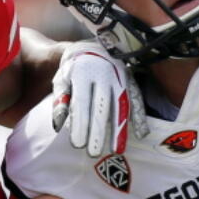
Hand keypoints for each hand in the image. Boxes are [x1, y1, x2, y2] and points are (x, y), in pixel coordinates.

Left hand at [51, 41, 148, 156]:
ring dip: (120, 129)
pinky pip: (137, 100)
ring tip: (117, 150)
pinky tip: (141, 134)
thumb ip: (60, 101)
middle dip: (98, 132)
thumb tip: (57, 125)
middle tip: (93, 153)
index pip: (82, 102)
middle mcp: (104, 74)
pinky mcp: (131, 80)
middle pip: (102, 107)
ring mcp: (120, 77)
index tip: (78, 144)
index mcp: (84, 72)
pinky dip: (139, 117)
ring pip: (121, 106)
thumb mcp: (61, 80)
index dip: (80, 124)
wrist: (92, 46)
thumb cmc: (73, 69)